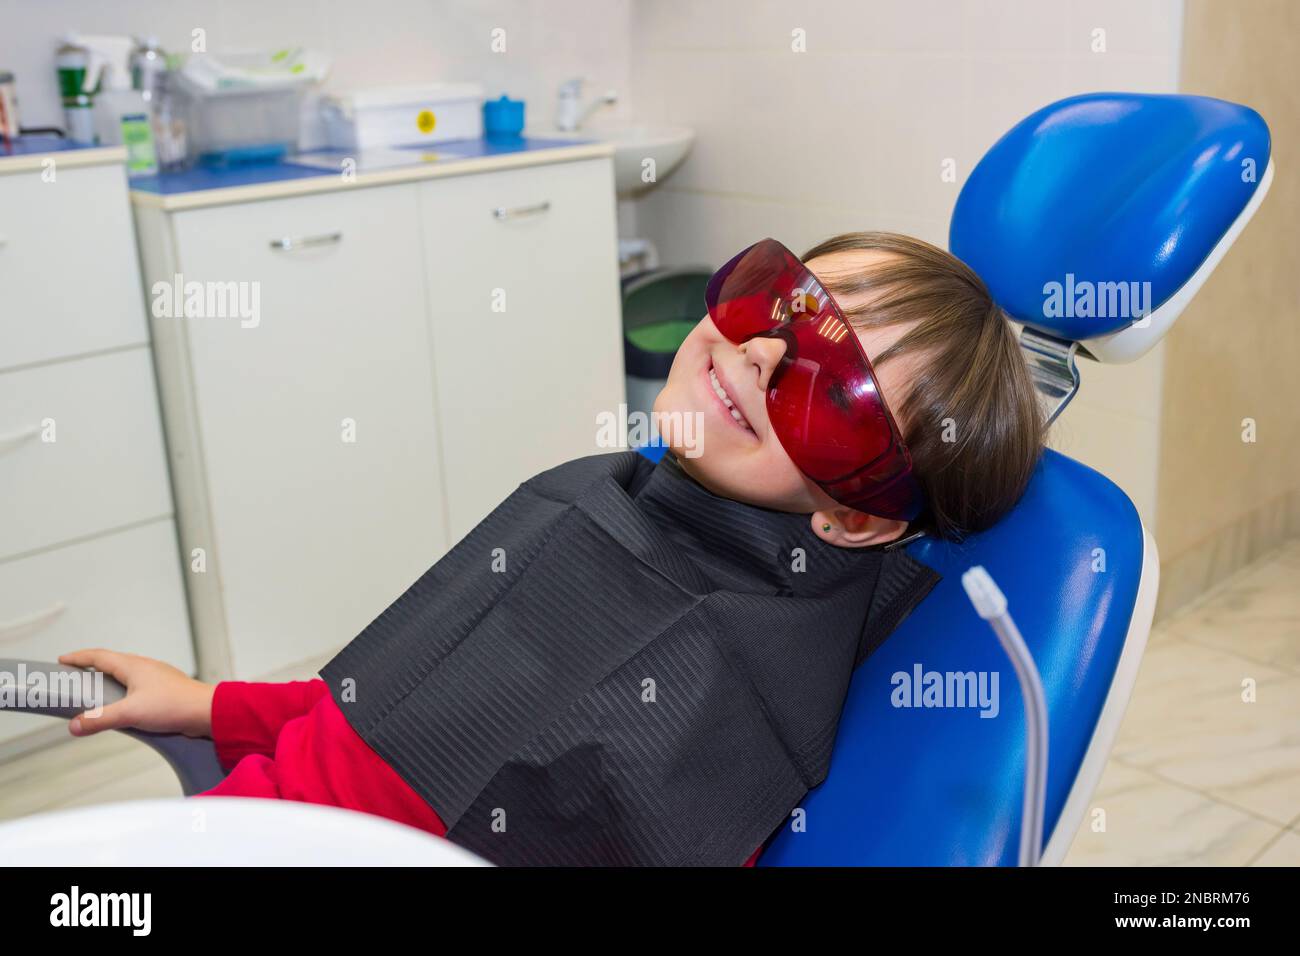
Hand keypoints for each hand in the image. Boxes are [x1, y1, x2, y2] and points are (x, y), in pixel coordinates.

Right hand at [56, 649, 215, 738]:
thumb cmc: (174, 705)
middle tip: (76, 677)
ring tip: (95, 695)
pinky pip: (137, 688)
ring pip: (126, 676)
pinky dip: (123, 694)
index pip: (99, 656)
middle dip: (92, 669)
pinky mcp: (164, 692)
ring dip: (109, 682)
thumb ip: (101, 719)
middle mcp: (144, 668)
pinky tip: (123, 708)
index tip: (64, 660)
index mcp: (133, 666)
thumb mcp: (130, 713)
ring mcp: (155, 679)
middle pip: (112, 663)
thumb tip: (76, 724)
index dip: (79, 657)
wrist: (206, 712)